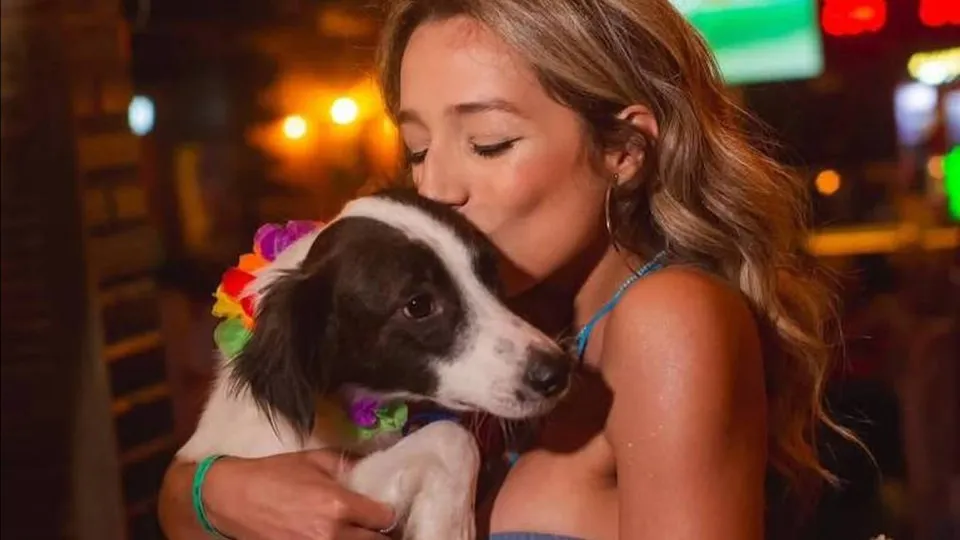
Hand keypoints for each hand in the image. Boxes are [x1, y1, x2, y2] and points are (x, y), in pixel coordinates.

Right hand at [204, 450, 395, 539]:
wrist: (232, 498)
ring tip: (359, 532)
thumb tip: (375, 466)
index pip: (384, 518)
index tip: (383, 509)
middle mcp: (332, 534)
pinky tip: (339, 536)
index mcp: (338, 506)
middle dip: (380, 533)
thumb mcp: (314, 460)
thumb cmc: (274, 474)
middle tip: (376, 525)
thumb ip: (349, 464)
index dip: (386, 513)